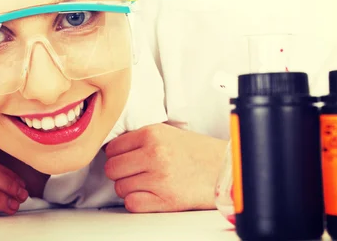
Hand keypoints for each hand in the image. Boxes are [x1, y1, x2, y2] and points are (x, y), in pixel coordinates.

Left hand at [104, 123, 226, 212]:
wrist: (224, 169)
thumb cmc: (195, 152)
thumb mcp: (167, 133)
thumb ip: (140, 138)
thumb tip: (111, 148)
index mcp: (152, 134)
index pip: (112, 148)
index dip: (117, 155)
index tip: (126, 159)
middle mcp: (154, 154)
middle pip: (112, 168)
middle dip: (120, 172)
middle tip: (134, 172)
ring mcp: (159, 178)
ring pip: (120, 187)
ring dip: (129, 188)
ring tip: (146, 183)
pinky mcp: (166, 200)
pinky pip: (132, 204)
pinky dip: (136, 202)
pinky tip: (149, 195)